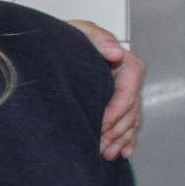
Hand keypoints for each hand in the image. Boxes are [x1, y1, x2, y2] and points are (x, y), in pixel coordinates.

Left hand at [69, 19, 145, 160]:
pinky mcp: (115, 106)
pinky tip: (122, 153)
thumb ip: (99, 38)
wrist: (52, 47)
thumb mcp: (81, 31)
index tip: (102, 123)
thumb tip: (117, 52)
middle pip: (131, 109)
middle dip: (118, 130)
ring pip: (130, 121)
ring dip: (120, 139)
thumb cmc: (67, 38)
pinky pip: (127, 126)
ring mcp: (122, 94)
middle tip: (100, 146)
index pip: (130, 88)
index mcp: (124, 62)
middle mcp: (127, 80)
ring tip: (107, 154)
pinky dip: (126, 140)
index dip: (118, 108)